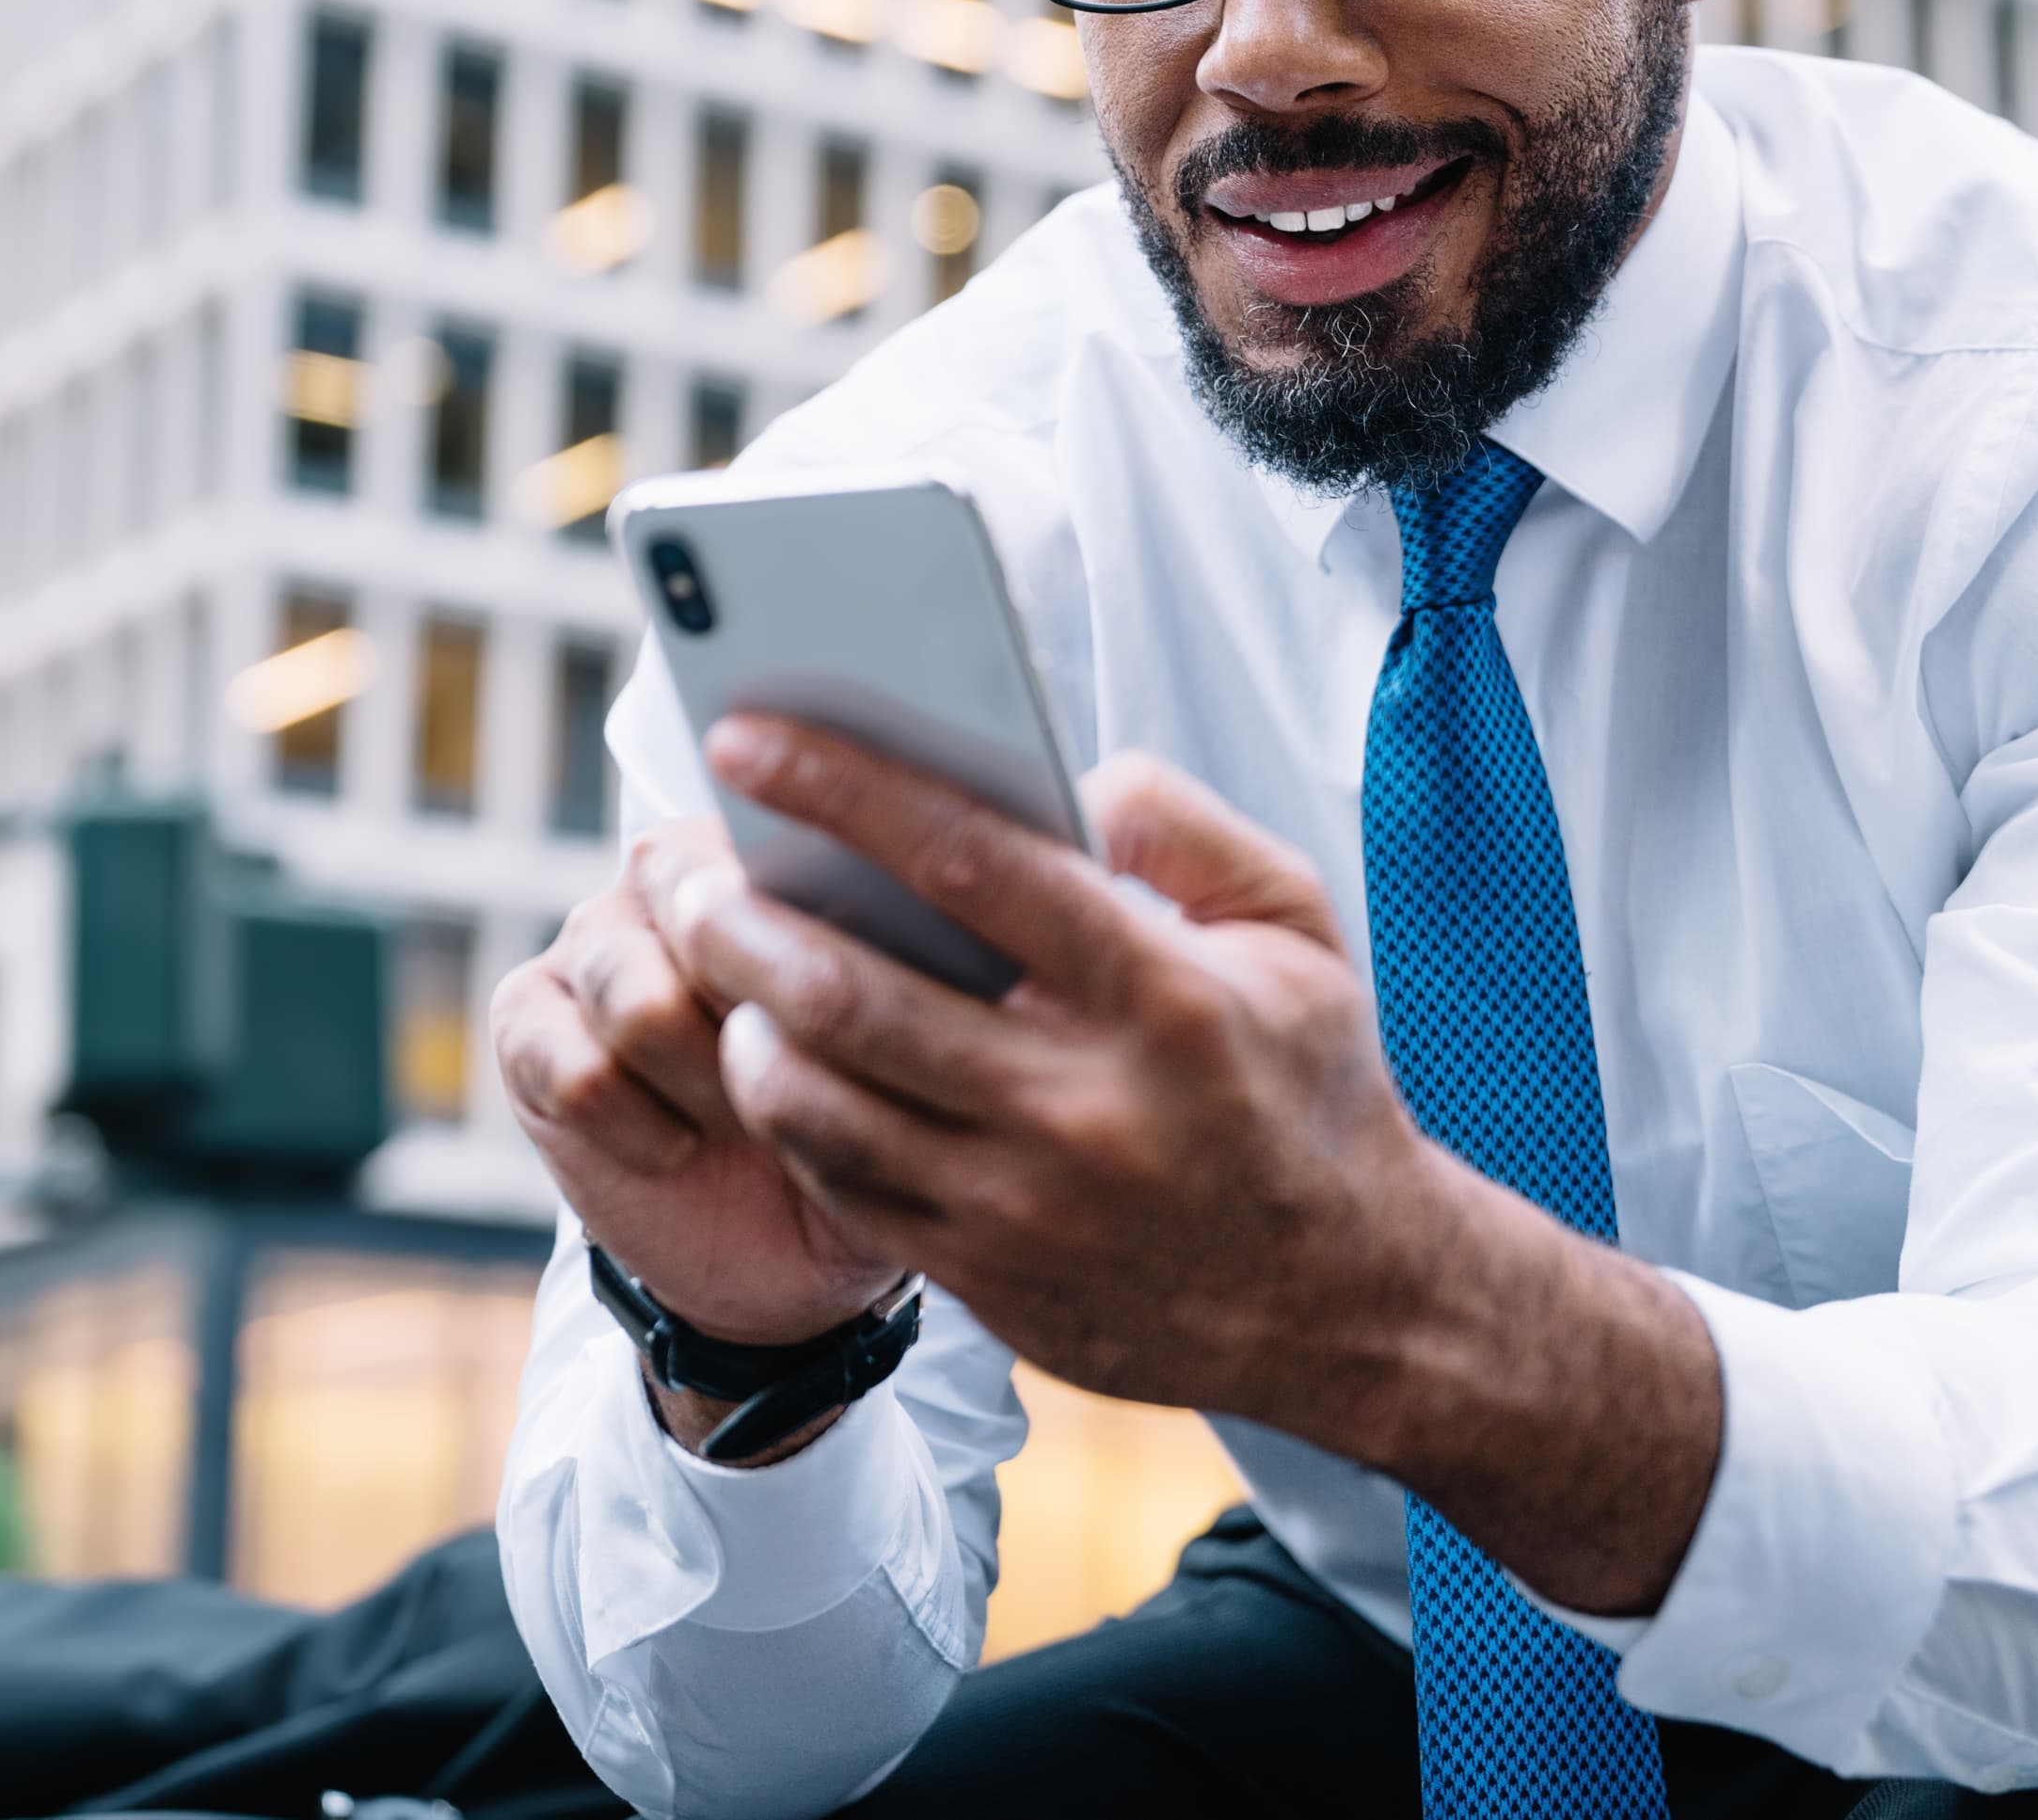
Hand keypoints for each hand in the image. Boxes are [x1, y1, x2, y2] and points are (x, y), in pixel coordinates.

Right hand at [493, 822, 906, 1352]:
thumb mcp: (920, 1045)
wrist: (799, 1253)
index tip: (849, 1006)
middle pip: (694, 910)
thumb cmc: (874, 1124)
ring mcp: (592, 944)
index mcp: (769, 850)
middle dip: (755, 1015)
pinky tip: (677, 1148)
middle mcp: (667, 874)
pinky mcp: (529, 1022)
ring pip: (639, 999)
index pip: (770, 843)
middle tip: (798, 1074)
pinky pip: (578, 1069)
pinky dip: (639, 1129)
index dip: (808, 933)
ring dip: (705, 1084)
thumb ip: (904, 966)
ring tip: (742, 1118)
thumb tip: (909, 916)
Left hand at [641, 721, 1436, 1419]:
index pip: (970, 863)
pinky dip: (790, 1117)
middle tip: (684, 870)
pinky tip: (775, 1059)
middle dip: (741, 919)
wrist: (1352, 1302)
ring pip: (820, 1106)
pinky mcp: (989, 1280)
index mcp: (1162, 997)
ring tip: (720, 966)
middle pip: (853, 996)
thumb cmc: (1307, 1087)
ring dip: (743, 1023)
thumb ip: (1185, 829)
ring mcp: (1025, 1208)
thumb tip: (1067, 775)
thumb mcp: (1296, 930)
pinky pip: (843, 1188)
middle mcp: (1084, 1108)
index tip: (749, 736)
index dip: (841, 788)